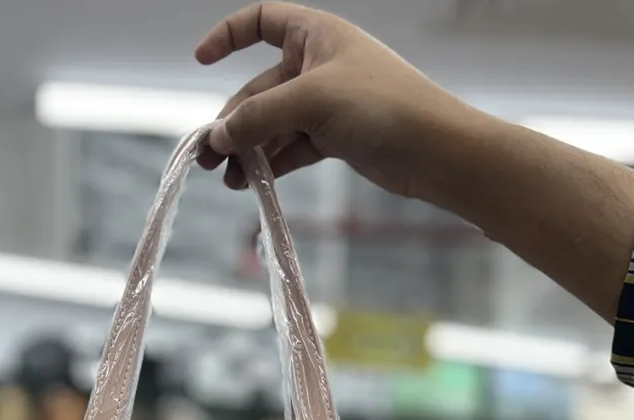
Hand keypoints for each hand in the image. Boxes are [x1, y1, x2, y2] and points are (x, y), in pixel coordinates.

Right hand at [195, 3, 467, 196]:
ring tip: (229, 180)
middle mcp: (317, 65)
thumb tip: (216, 138)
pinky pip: (291, 148)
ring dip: (248, 150)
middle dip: (232, 122)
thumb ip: (258, 118)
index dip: (228, 36)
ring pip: (272, 124)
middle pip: (258, 88)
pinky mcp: (334, 139)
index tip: (201, 60)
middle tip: (207, 157)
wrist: (432, 150)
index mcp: (314, 35)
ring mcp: (325, 104)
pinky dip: (271, 164)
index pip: (261, 20)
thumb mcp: (310, 102)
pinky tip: (252, 184)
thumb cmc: (380, 106)